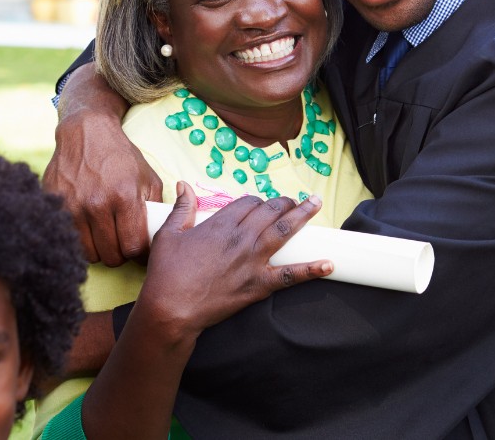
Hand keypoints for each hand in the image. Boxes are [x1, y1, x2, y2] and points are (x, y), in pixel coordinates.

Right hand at [43, 63, 161, 265]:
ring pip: (89, 254)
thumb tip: (160, 236)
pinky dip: (81, 240)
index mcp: (124, 197)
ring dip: (100, 250)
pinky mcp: (54, 206)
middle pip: (111, 256)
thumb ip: (156, 208)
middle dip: (121, 254)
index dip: (139, 254)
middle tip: (123, 244)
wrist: (86, 133)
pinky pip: (70, 239)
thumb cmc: (122, 157)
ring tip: (107, 237)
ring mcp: (72, 207)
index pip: (133, 246)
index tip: (141, 250)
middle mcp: (96, 204)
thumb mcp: (149, 178)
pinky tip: (90, 229)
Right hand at [137, 183, 332, 340]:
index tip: (259, 205)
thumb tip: (183, 185)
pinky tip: (329, 264)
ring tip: (316, 204)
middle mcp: (242, 238)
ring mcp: (253, 261)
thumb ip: (181, 208)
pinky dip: (311, 270)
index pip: (248, 202)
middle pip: (270, 211)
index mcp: (221, 224)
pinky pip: (290, 275)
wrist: (169, 310)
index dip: (256, 201)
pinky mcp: (258, 285)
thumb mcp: (168, 234)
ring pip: (284, 231)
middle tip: (293, 200)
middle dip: (283, 202)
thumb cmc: (166, 273)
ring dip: (303, 215)